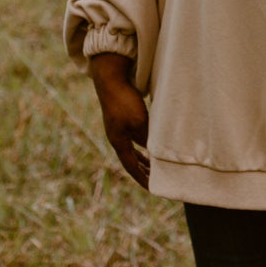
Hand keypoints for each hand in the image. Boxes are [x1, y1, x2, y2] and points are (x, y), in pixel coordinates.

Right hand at [88, 52, 149, 189]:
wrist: (110, 78)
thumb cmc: (125, 100)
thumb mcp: (140, 122)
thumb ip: (148, 139)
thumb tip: (155, 152)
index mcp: (118, 142)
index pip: (131, 167)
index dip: (142, 178)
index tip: (152, 188)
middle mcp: (116, 137)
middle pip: (130, 160)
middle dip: (142, 171)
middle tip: (155, 181)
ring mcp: (117, 127)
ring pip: (132, 148)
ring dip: (142, 159)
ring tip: (152, 166)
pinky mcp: (121, 116)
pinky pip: (133, 136)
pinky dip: (142, 144)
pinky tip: (149, 142)